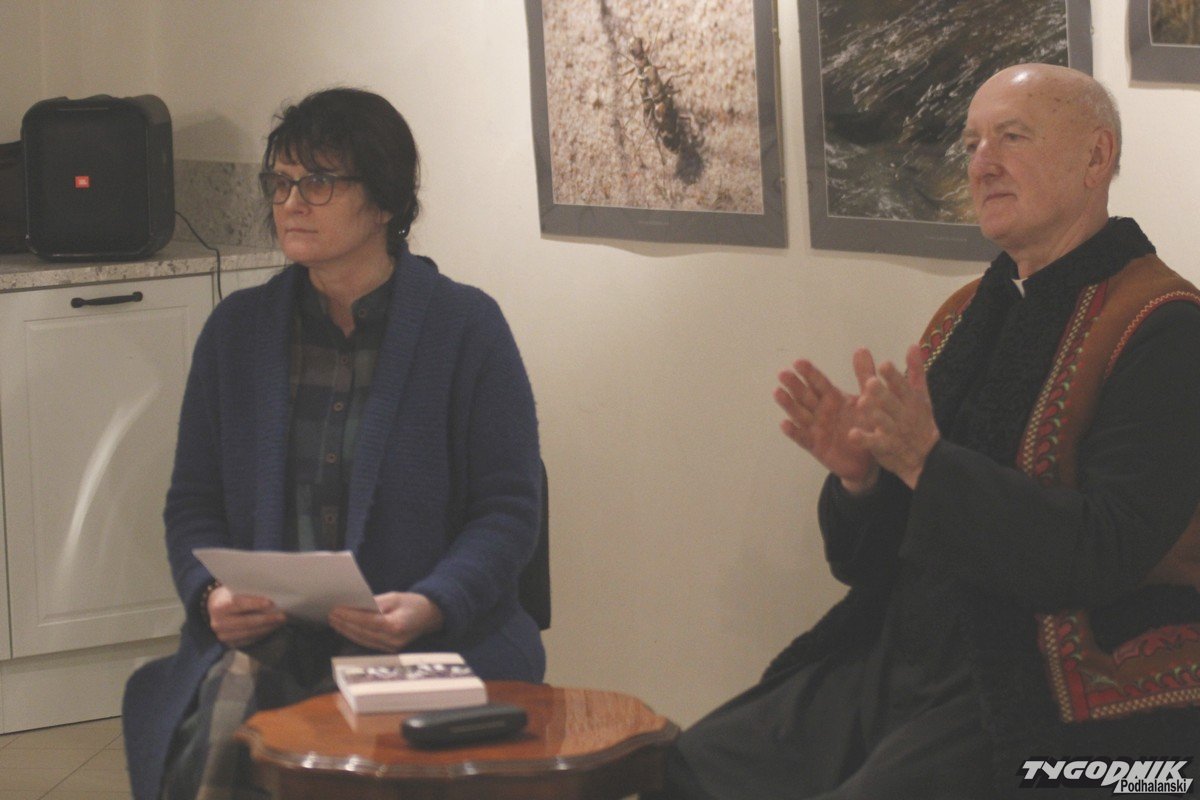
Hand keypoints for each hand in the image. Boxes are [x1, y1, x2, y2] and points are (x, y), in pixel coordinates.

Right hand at [206, 586, 285, 648]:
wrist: (214, 608)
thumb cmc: (229, 595)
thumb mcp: (232, 590)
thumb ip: (246, 593)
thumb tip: (271, 593)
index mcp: (219, 607)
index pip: (239, 605)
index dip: (255, 604)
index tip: (271, 603)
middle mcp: (219, 623)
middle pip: (246, 622)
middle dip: (267, 619)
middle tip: (282, 616)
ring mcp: (223, 636)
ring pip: (249, 633)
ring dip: (267, 628)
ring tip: (280, 622)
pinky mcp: (229, 644)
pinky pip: (249, 640)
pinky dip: (262, 634)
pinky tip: (271, 629)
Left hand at [328, 592, 444, 652]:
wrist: (432, 616)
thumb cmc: (414, 604)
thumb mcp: (395, 597)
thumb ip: (375, 602)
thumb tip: (355, 606)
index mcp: (396, 626)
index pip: (367, 622)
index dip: (350, 616)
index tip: (336, 609)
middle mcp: (393, 640)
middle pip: (362, 633)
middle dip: (344, 624)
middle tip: (331, 614)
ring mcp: (391, 648)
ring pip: (362, 640)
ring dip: (346, 631)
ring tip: (334, 621)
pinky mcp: (389, 650)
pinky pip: (367, 643)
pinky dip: (355, 635)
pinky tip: (346, 629)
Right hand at [775, 349, 880, 492]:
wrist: (870, 458)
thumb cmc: (868, 426)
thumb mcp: (870, 399)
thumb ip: (864, 375)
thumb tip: (861, 348)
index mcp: (833, 398)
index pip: (819, 383)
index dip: (809, 373)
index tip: (798, 362)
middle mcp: (821, 411)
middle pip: (805, 396)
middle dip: (794, 385)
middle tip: (782, 373)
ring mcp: (816, 428)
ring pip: (800, 414)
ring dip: (788, 404)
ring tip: (777, 392)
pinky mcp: (815, 446)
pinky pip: (803, 438)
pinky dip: (794, 432)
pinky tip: (784, 423)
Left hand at [849, 344, 939, 488]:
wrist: (926, 457)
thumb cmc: (920, 421)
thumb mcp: (920, 395)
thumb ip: (915, 371)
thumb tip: (913, 345)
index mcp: (911, 400)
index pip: (903, 386)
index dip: (894, 377)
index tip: (884, 365)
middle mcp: (903, 415)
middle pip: (892, 403)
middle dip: (882, 393)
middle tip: (870, 382)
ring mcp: (894, 432)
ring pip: (884, 421)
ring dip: (874, 413)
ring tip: (861, 402)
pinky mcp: (884, 447)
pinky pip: (874, 443)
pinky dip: (864, 439)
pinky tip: (852, 434)